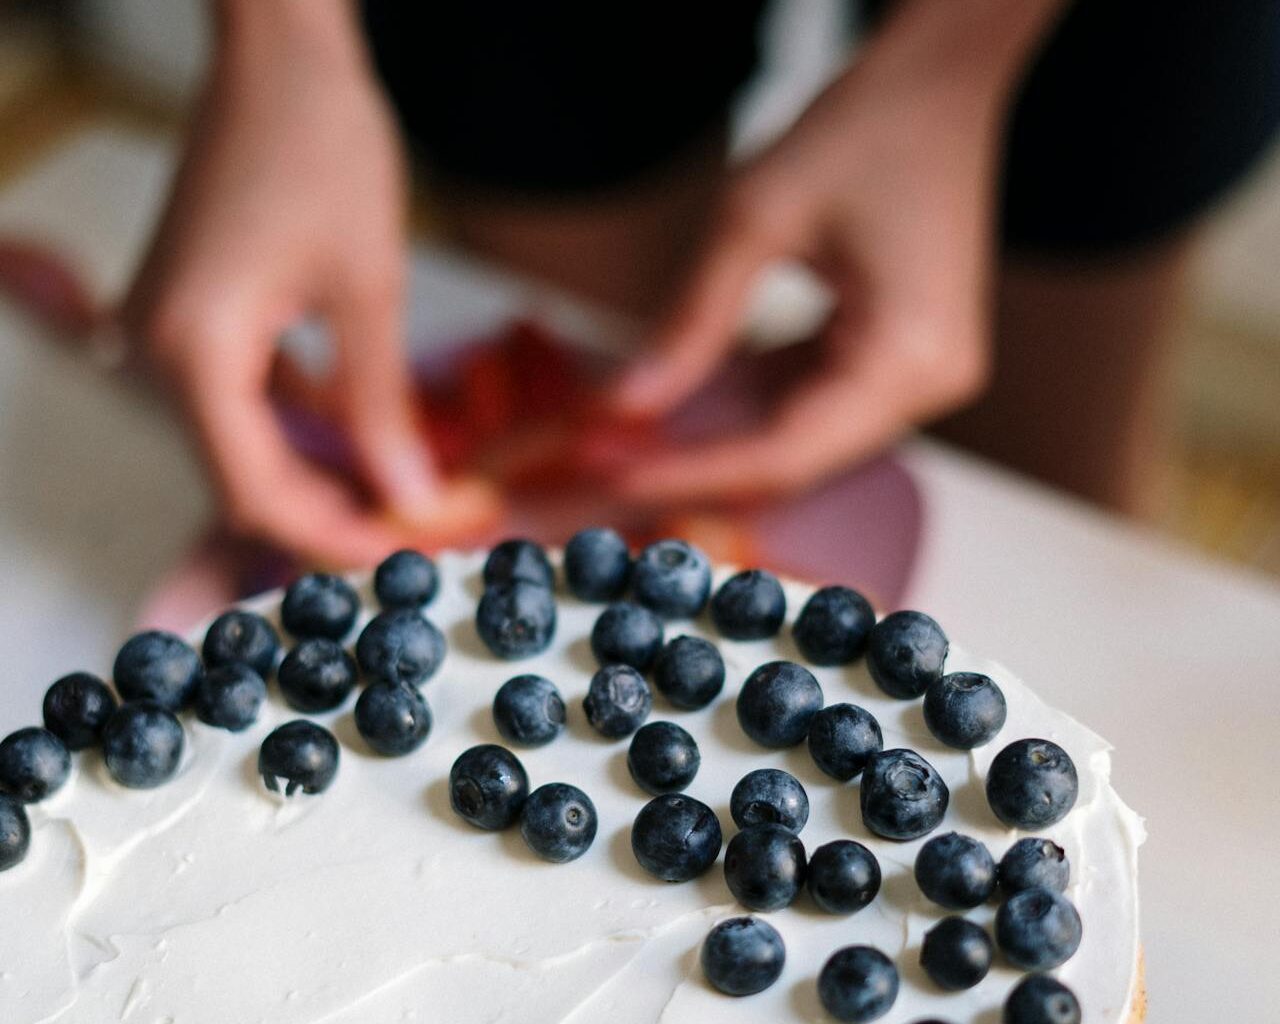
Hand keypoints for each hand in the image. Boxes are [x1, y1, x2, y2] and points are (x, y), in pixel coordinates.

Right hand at [122, 3, 450, 565]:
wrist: (279, 55)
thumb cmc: (324, 152)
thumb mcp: (369, 292)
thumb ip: (382, 408)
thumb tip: (412, 499)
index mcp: (195, 353)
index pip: (256, 494)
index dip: (332, 538)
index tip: (403, 556)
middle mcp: (159, 352)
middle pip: (243, 478)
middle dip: (331, 512)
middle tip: (415, 528)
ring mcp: (167, 332)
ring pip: (243, 443)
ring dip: (319, 473)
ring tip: (398, 491)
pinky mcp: (189, 313)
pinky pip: (240, 397)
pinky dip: (299, 424)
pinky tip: (358, 431)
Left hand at [609, 1, 1054, 503]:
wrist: (939, 84)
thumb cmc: (863, 127)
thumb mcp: (755, 217)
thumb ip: (691, 320)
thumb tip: (624, 404)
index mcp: (910, 358)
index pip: (785, 453)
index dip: (693, 474)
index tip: (613, 479)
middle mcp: (929, 385)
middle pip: (794, 458)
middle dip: (697, 463)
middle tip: (608, 466)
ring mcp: (921, 377)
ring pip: (799, 437)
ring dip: (716, 436)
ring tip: (631, 437)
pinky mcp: (901, 360)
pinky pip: (813, 402)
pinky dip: (748, 401)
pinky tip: (684, 397)